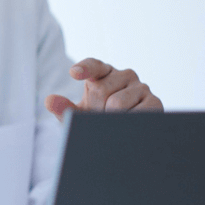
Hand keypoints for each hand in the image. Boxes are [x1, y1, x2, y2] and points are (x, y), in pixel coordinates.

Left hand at [45, 57, 162, 121]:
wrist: (125, 138)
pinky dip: (128, 122)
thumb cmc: (99, 121)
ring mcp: (141, 87)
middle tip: (102, 118)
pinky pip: (137, 112)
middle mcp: (124, 75)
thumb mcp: (80, 116)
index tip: (74, 73)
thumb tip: (49, 100)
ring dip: (111, 119)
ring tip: (116, 123)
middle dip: (96, 109)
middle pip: (101, 90)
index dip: (85, 68)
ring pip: (117, 103)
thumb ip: (64, 108)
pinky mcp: (155, 102)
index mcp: (103, 74)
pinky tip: (130, 124)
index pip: (94, 66)